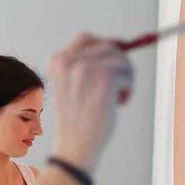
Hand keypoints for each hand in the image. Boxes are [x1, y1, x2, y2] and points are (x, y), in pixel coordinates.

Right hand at [48, 33, 133, 171]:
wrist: (75, 145)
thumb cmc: (77, 119)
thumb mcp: (72, 85)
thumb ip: (86, 64)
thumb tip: (119, 44)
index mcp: (57, 61)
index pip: (86, 38)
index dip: (102, 50)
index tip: (110, 64)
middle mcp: (69, 61)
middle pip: (108, 46)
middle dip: (117, 65)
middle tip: (116, 87)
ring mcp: (87, 68)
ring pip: (121, 58)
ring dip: (124, 77)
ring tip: (115, 97)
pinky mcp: (105, 79)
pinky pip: (128, 73)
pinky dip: (128, 88)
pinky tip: (118, 103)